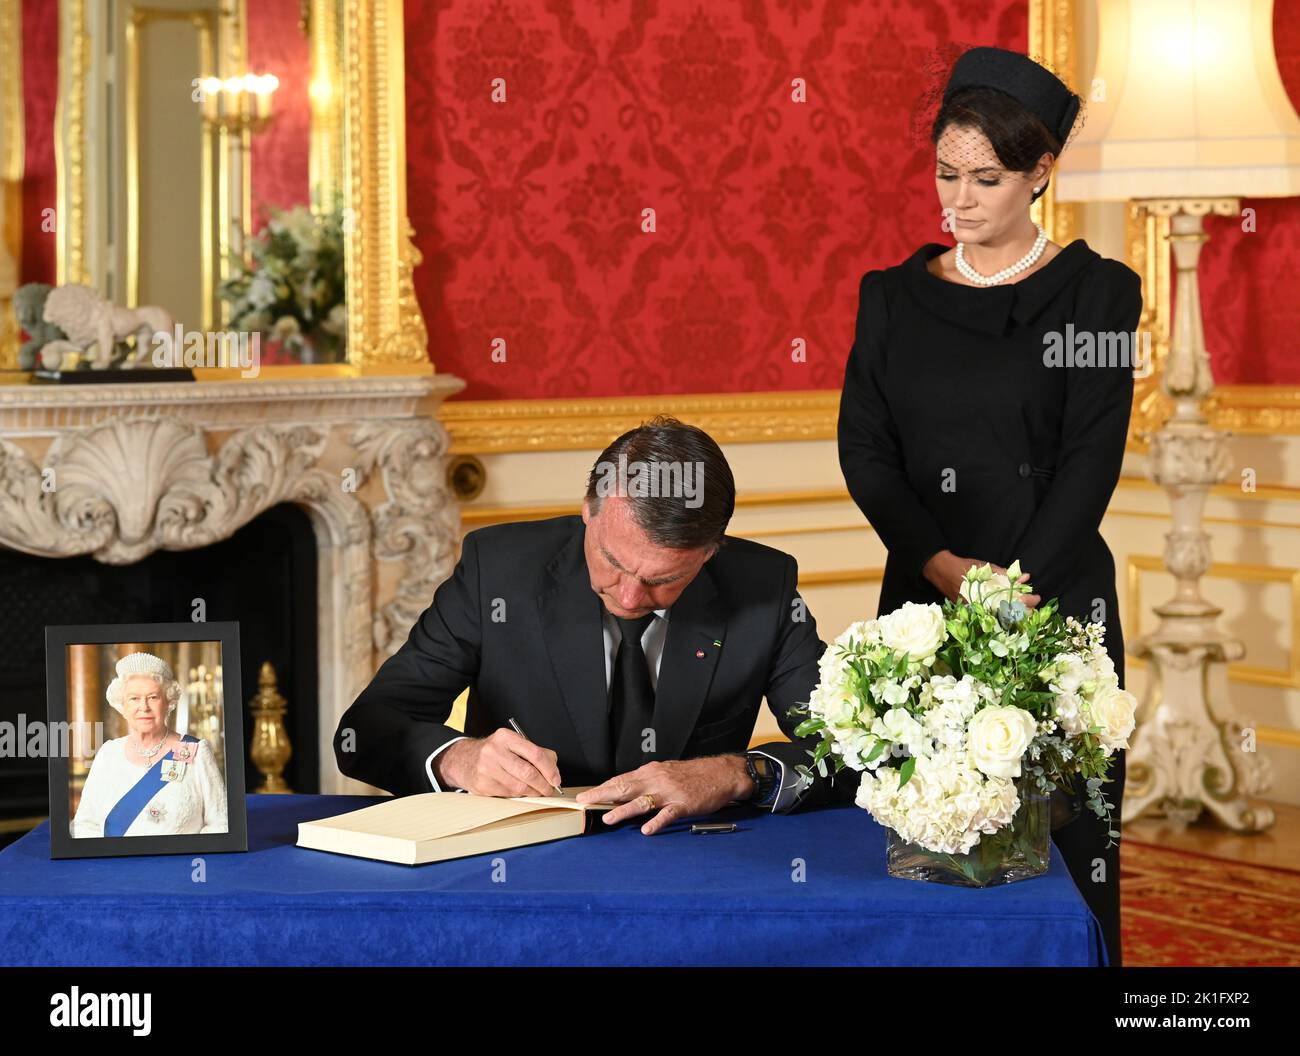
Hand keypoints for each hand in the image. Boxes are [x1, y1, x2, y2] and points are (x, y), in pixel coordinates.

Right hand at [433, 729, 561, 797]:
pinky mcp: (482, 785)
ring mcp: (486, 769)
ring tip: (538, 792)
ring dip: (533, 793)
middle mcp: (494, 751)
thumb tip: (553, 771)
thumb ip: (536, 753)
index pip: (535, 753)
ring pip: (519, 787)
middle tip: (549, 789)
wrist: (465, 760)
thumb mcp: (513, 744)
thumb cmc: (495, 752)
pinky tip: (522, 792)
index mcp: (506, 737)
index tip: (555, 778)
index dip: (549, 769)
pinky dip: (520, 796)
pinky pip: (509, 794)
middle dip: (543, 784)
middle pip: (528, 772)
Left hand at [575, 756, 751, 834]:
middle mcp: (657, 780)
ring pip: (642, 801)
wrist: (721, 772)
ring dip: (624, 810)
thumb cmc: (693, 774)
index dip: (602, 787)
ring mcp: (670, 792)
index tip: (586, 794)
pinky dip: (657, 822)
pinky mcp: (684, 804)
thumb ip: (646, 781)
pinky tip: (647, 830)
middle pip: (625, 787)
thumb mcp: (666, 772)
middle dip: (603, 795)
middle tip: (585, 801)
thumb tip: (624, 790)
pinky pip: (668, 814)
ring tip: (608, 819)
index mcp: (651, 772)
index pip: (621, 779)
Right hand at [922, 550, 1040, 608]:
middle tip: (1033, 604)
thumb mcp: (986, 568)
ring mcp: (978, 612)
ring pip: (1003, 619)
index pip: (1015, 602)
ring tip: (1025, 610)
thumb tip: (1025, 578)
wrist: (942, 572)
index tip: (1037, 597)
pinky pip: (992, 618)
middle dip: (1026, 610)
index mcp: (990, 596)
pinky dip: (1003, 615)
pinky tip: (1010, 613)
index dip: (1029, 601)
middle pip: (1011, 615)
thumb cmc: (965, 568)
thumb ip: (1006, 574)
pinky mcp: (973, 613)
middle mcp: (984, 608)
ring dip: (1016, 614)